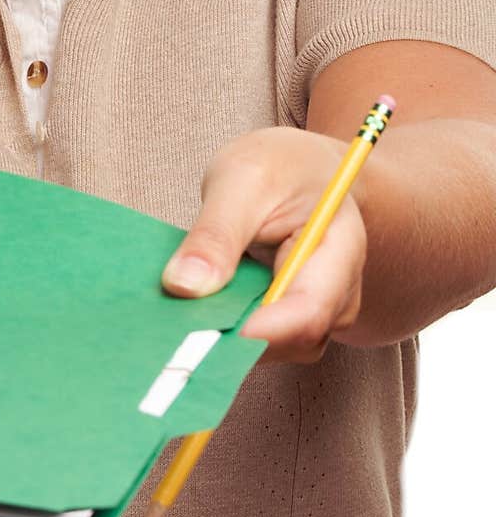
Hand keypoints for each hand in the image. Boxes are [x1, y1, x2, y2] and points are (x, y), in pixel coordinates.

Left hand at [161, 127, 366, 363]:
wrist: (303, 171)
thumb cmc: (280, 167)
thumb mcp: (241, 179)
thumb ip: (216, 233)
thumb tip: (184, 287)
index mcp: (338, 245)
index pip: (309, 309)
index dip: (258, 330)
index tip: (204, 330)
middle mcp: (339, 289)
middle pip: (295, 339)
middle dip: (236, 337)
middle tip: (177, 324)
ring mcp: (322, 311)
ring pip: (276, 348)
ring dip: (230, 336)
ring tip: (186, 310)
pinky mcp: (295, 320)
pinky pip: (264, 341)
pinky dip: (230, 331)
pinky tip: (201, 311)